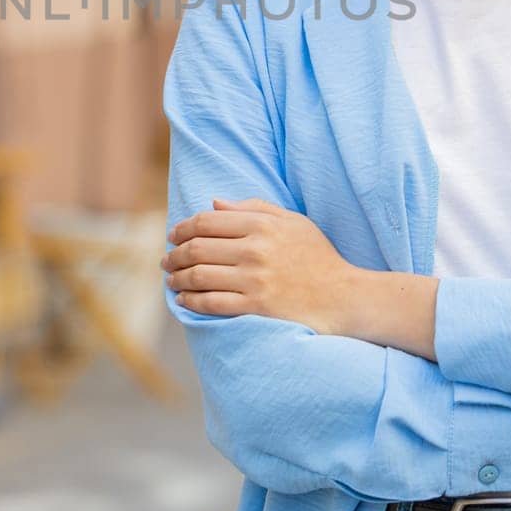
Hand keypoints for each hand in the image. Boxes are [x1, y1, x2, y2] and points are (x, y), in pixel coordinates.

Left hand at [162, 198, 355, 334]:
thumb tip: (213, 203)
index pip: (207, 221)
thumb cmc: (318, 258)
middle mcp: (255, 250)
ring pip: (199, 275)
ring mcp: (254, 280)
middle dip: (174, 253)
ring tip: (171, 279)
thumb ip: (254, 207)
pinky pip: (211, 303)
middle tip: (166, 259)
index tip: (173, 235)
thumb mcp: (293, 222)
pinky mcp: (255, 308)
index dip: (182, 228)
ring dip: (177, 277)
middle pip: (197, 248)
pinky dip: (190, 300)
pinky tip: (184, 299)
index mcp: (262, 225)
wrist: (345, 297)